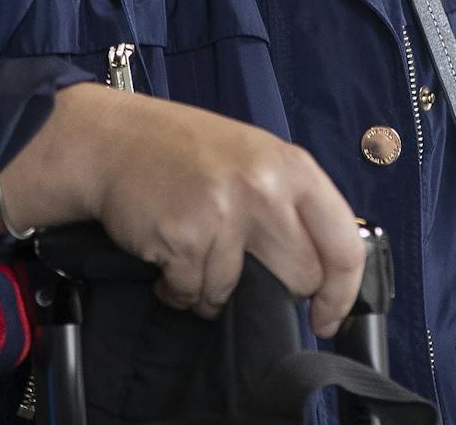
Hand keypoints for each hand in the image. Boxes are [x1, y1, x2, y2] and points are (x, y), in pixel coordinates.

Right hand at [0, 82, 366, 336]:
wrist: (111, 140)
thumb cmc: (181, 150)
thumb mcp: (252, 157)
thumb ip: (289, 202)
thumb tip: (322, 266)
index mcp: (291, 166)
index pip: (344, 243)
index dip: (342, 292)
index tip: (327, 315)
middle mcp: (265, 187)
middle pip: (300, 277)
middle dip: (273, 289)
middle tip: (240, 270)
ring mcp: (226, 213)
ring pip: (238, 291)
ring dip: (211, 287)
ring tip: (190, 248)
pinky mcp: (186, 239)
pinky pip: (194, 293)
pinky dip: (179, 287)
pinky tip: (167, 253)